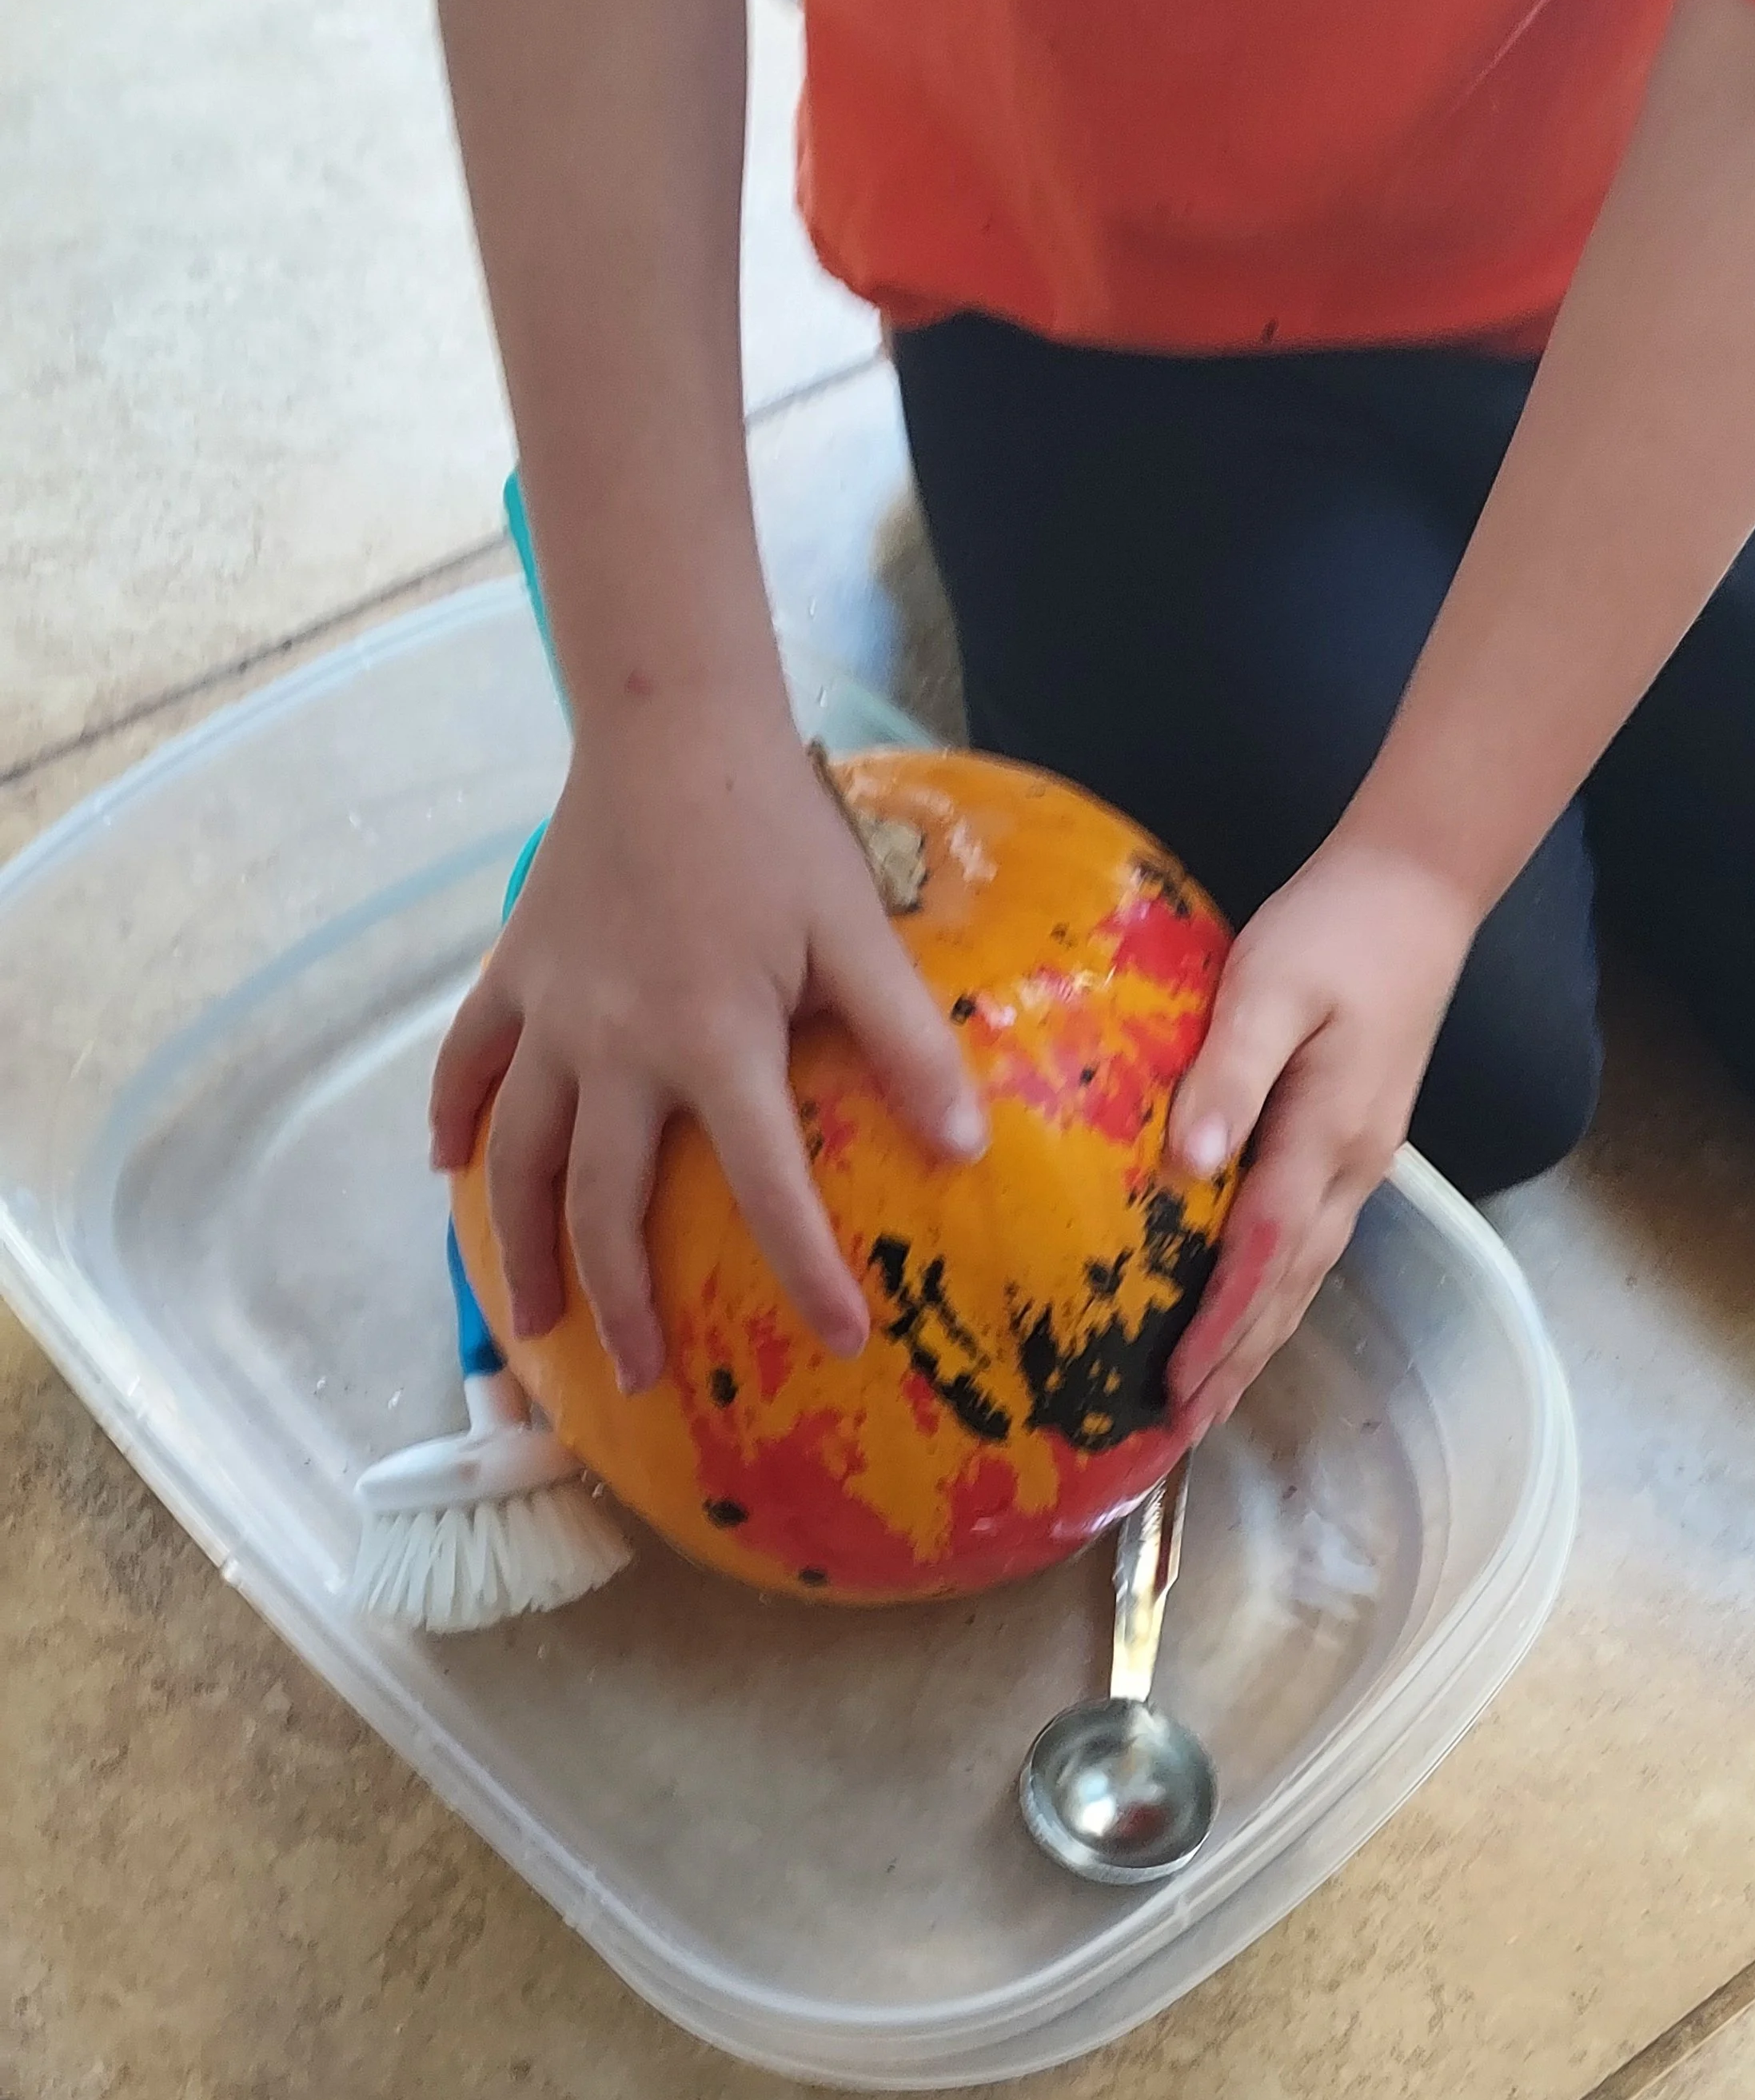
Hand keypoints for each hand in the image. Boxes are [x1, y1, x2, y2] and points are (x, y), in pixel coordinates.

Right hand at [429, 698, 986, 1391]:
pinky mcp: (514, 972)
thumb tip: (966, 1148)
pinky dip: (454, 1116)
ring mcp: (552, 1014)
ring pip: (521, 1157)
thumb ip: (907, 1042)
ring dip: (521, 1247)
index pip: (764, 1188)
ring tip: (530, 1321)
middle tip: (639, 1376)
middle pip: (605, 1204)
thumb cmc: (775, 828)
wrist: (669, 724)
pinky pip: (467, 1061)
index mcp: (714, 1042)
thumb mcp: (860, 932)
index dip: (805, 1272)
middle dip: (620, 1301)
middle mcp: (616, 1046)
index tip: (841, 1340)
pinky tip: (444, 1169)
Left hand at [1164, 830, 1477, 1432]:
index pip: (1263, 1254)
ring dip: (1255, 1342)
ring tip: (1208, 1403)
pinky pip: (1307, 1242)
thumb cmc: (1334, 929)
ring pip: (1302, 1274)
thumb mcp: (1269, 985)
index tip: (1177, 1389)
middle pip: (1288, 1287)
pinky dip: (1271, 1293)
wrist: (1416, 890)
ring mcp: (1360, 1159)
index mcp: (1328, 1135)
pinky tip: (1245, 1313)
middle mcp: (1352, 1166)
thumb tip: (1187, 1166)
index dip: (1219, 1327)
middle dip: (1236, 1364)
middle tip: (1179, 1435)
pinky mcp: (1353, 1141)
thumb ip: (1228, 1075)